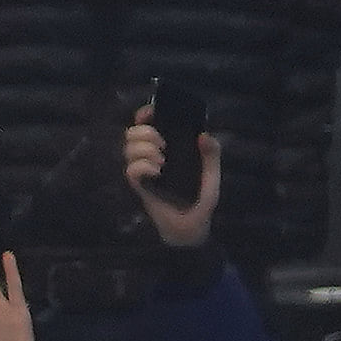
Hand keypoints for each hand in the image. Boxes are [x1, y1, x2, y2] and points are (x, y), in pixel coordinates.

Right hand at [121, 116, 220, 249]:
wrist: (192, 227)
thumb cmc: (201, 200)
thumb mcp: (212, 174)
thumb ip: (212, 154)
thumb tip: (203, 134)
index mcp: (170, 147)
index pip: (150, 124)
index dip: (146, 114)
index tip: (150, 113)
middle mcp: (153, 156)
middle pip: (133, 132)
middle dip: (146, 133)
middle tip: (163, 145)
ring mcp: (144, 171)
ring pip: (129, 148)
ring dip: (145, 150)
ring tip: (162, 162)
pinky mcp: (139, 186)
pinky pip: (131, 169)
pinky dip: (143, 167)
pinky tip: (157, 173)